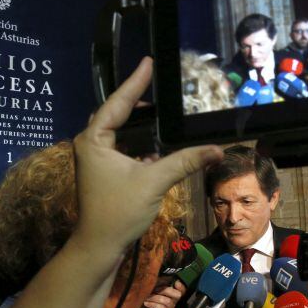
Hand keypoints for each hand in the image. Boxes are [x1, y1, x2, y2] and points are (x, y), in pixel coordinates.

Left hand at [73, 57, 222, 253]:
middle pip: (117, 114)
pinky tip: (160, 147)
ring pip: (121, 133)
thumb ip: (185, 161)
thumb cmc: (118, 211)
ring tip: (164, 113)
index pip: (118, 102)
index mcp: (94, 139)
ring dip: (141, 126)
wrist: (100, 246)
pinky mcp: (104, 172)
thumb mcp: (154, 181)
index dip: (135, 81)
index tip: (149, 62)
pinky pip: (124, 149)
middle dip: (138, 101)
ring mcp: (96, 159)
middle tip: (158, 85)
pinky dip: (141, 145)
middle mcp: (91, 144)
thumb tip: (217, 150)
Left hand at [142, 280, 186, 307]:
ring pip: (167, 301)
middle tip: (155, 289)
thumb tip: (164, 277)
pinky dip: (153, 304)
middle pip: (177, 295)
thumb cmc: (146, 300)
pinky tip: (146, 303)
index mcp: (172, 295)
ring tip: (147, 297)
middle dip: (165, 290)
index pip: (182, 290)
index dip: (181, 286)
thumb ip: (159, 283)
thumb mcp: (152, 289)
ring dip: (155, 297)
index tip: (176, 282)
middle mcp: (173, 302)